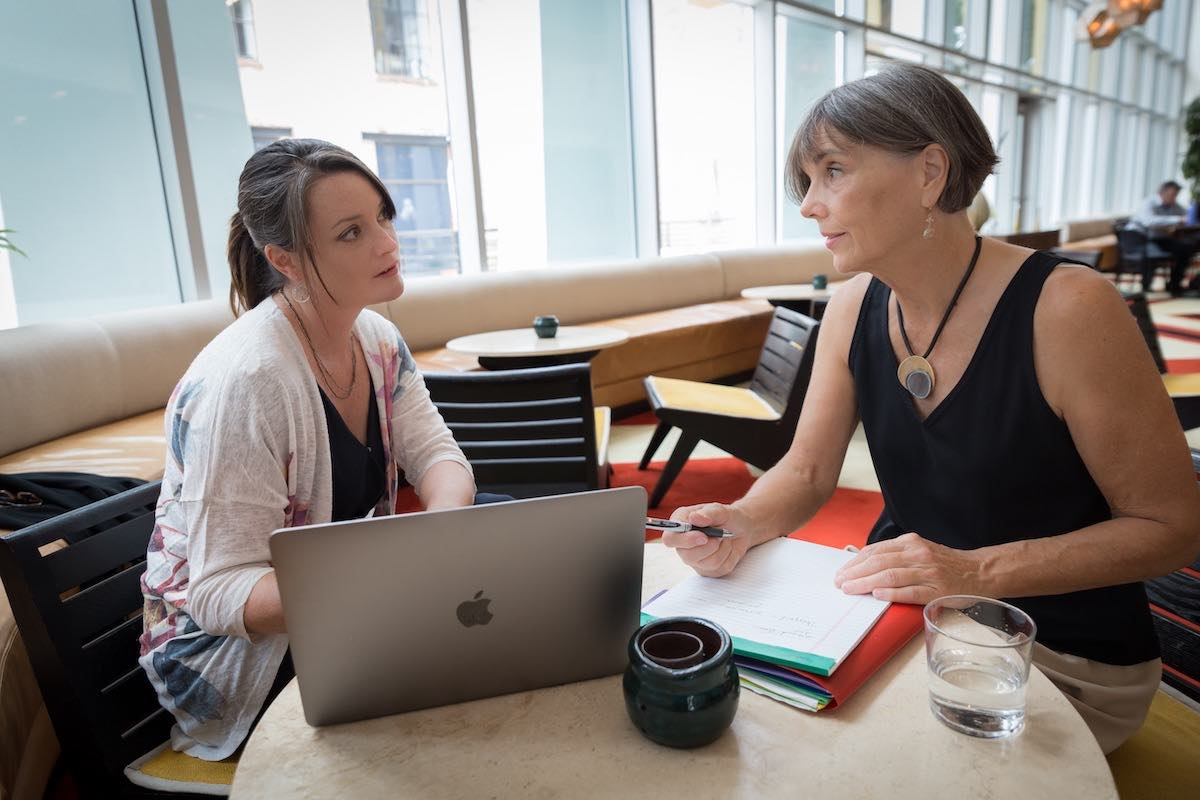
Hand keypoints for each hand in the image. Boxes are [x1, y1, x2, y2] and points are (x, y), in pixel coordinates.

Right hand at [660, 503, 753, 577]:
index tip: (703, 536)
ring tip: (724, 538)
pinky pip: (719, 568)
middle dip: (709, 546)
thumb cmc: (726, 517)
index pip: (670, 539)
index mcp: (680, 525)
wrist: (741, 528)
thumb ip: (708, 513)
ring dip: (722, 548)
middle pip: (687, 556)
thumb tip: (695, 518)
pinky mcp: (707, 570)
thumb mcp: (721, 510)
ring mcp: (694, 559)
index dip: (684, 540)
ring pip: (707, 563)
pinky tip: (727, 547)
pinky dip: (728, 556)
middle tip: (720, 535)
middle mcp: (683, 545)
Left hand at [833, 532, 986, 604]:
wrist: (979, 571)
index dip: (855, 561)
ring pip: (890, 575)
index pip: (876, 551)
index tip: (842, 571)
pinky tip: (876, 594)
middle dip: (855, 573)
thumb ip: (896, 554)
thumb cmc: (945, 563)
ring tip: (850, 589)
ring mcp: (927, 572)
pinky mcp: (936, 590)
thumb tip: (865, 563)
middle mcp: (918, 554)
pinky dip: (891, 592)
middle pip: (879, 562)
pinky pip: (909, 591)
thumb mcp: (920, 550)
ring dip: (865, 583)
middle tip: (839, 582)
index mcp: (911, 543)